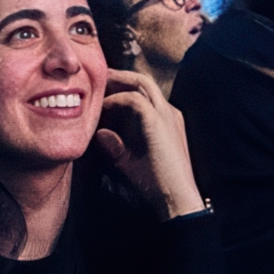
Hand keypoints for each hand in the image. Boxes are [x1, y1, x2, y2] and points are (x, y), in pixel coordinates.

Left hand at [91, 72, 204, 217]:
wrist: (175, 197)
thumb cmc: (155, 183)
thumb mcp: (129, 160)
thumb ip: (116, 146)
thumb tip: (99, 132)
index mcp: (167, 120)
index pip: (145, 93)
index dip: (124, 87)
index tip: (102, 89)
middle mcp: (169, 112)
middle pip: (144, 81)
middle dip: (120, 76)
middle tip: (98, 75)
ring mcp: (167, 115)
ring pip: (142, 83)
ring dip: (118, 81)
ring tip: (97, 81)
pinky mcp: (159, 122)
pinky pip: (134, 99)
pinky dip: (116, 100)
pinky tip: (102, 106)